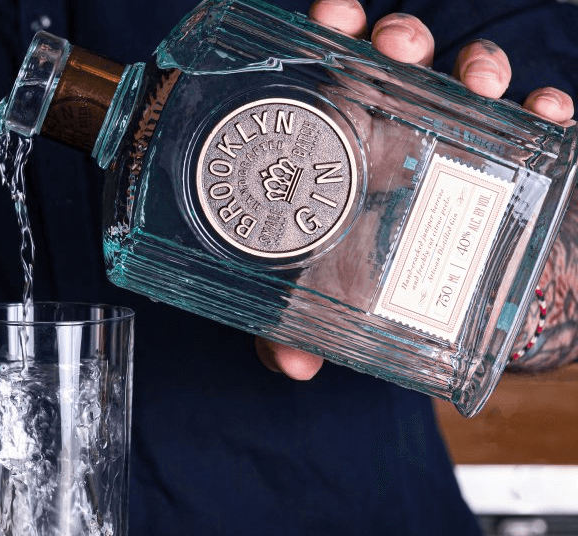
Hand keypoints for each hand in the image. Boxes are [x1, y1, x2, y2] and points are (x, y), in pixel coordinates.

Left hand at [256, 0, 575, 379]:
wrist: (447, 301)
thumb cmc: (373, 284)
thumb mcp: (323, 304)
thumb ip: (292, 329)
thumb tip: (292, 365)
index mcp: (342, 141)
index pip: (332, 70)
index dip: (332, 34)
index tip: (329, 19)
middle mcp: (398, 126)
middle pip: (399, 59)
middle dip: (400, 39)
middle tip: (394, 49)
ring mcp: (456, 138)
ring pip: (467, 76)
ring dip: (475, 64)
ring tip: (476, 81)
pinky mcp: (512, 160)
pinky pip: (536, 121)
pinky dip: (544, 110)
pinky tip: (546, 111)